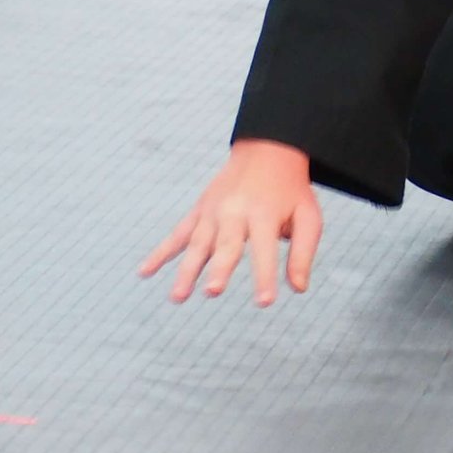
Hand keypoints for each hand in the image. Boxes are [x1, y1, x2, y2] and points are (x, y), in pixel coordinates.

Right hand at [140, 139, 320, 306]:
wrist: (267, 150)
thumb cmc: (291, 191)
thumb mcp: (308, 217)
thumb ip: (303, 252)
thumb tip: (298, 289)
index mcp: (265, 213)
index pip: (264, 249)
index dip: (264, 275)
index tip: (265, 301)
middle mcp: (235, 211)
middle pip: (226, 244)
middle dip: (219, 269)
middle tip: (213, 292)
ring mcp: (213, 211)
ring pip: (197, 243)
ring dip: (187, 270)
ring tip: (178, 297)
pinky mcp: (199, 211)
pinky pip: (177, 234)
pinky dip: (160, 253)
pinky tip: (144, 272)